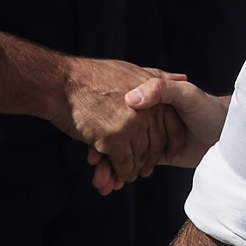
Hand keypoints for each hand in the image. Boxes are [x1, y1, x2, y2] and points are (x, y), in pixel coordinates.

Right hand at [52, 61, 188, 192]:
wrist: (62, 83)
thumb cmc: (92, 77)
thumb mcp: (132, 70)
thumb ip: (158, 77)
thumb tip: (183, 76)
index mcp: (155, 95)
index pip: (173, 128)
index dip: (171, 144)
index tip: (168, 155)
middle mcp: (148, 111)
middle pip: (156, 146)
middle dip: (149, 161)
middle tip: (143, 171)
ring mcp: (132, 125)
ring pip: (140, 159)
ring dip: (133, 171)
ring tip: (126, 176)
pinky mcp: (115, 139)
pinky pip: (124, 165)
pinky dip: (120, 173)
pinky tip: (113, 176)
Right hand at [90, 78, 229, 191]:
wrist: (228, 133)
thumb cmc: (209, 109)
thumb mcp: (185, 93)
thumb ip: (161, 90)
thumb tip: (133, 99)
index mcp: (146, 102)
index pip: (115, 120)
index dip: (102, 137)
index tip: (93, 152)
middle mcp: (142, 118)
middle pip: (114, 141)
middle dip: (104, 161)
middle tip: (97, 177)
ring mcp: (147, 137)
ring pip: (120, 155)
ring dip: (109, 171)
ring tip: (102, 185)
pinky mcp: (155, 154)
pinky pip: (131, 164)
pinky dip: (120, 175)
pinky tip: (112, 184)